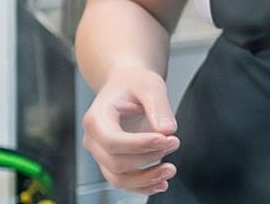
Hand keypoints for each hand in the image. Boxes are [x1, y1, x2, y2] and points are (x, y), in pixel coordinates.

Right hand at [81, 63, 180, 195]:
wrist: (127, 85)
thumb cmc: (134, 83)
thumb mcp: (150, 85)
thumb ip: (158, 106)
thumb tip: (167, 130)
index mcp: (96, 118)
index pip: (112, 140)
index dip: (139, 145)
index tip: (165, 139)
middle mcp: (94, 139)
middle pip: (116, 162)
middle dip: (148, 158)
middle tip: (175, 142)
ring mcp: (102, 153)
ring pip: (118, 178)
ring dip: (145, 179)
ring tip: (170, 169)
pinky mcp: (113, 161)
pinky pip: (123, 182)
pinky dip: (142, 187)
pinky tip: (161, 183)